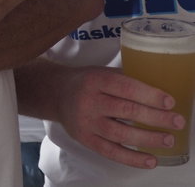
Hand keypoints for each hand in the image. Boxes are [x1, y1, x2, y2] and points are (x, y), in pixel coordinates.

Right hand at [55, 66, 183, 168]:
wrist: (56, 94)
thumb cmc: (86, 82)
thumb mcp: (101, 73)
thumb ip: (126, 80)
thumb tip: (160, 90)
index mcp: (95, 80)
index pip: (125, 87)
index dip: (149, 95)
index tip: (170, 102)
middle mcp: (89, 101)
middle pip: (126, 111)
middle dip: (155, 118)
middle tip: (177, 122)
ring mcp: (86, 122)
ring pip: (120, 133)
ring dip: (148, 138)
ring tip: (168, 140)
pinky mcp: (85, 139)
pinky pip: (111, 151)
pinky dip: (132, 158)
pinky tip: (151, 160)